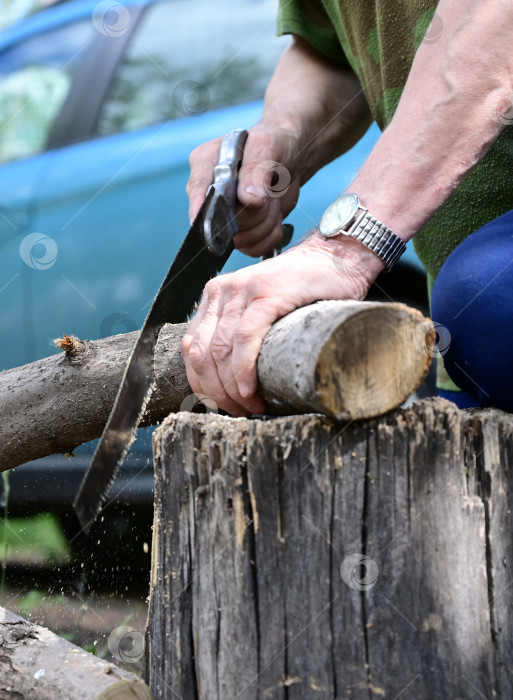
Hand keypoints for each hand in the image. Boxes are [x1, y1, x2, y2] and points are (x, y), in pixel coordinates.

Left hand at [181, 233, 384, 415]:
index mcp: (215, 298)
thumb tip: (233, 382)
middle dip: (216, 393)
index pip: (191, 350)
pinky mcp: (267, 292)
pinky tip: (250, 389)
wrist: (337, 257)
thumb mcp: (262, 312)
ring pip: (220, 350)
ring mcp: (242, 290)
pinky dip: (244, 368)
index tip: (223, 407)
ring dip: (231, 388)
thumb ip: (243, 334)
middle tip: (240, 413)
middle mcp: (222, 291)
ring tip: (252, 407)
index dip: (202, 386)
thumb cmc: (304, 293)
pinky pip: (245, 337)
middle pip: (201, 354)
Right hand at [186, 124, 300, 256]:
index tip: (223, 222)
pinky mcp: (240, 231)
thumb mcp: (267, 147)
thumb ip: (256, 171)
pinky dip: (270, 236)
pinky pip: (253, 248)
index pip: (197, 192)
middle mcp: (209, 192)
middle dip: (256, 213)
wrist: (291, 158)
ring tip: (273, 201)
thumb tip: (249, 201)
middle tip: (269, 194)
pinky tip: (275, 217)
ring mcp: (223, 215)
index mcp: (205, 164)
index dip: (206, 211)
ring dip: (266, 224)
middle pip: (225, 222)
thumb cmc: (274, 143)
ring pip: (241, 239)